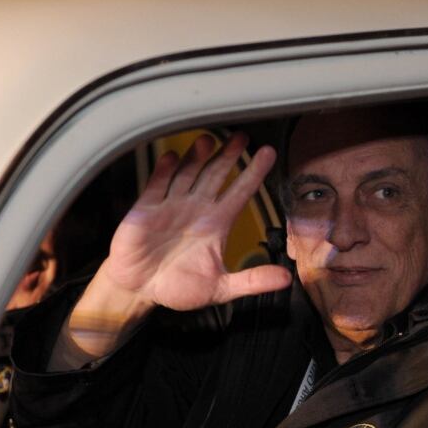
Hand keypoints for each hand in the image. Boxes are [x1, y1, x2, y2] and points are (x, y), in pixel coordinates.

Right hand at [65, 133, 291, 358]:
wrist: (141, 290)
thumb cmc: (179, 287)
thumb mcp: (220, 288)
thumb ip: (251, 281)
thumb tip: (286, 279)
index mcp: (216, 224)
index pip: (240, 193)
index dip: (254, 173)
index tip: (268, 153)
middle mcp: (196, 209)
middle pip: (215, 175)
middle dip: (228, 156)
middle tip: (242, 137)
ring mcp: (171, 206)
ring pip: (188, 174)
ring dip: (197, 157)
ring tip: (208, 140)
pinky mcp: (146, 209)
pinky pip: (157, 185)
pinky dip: (164, 171)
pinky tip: (172, 157)